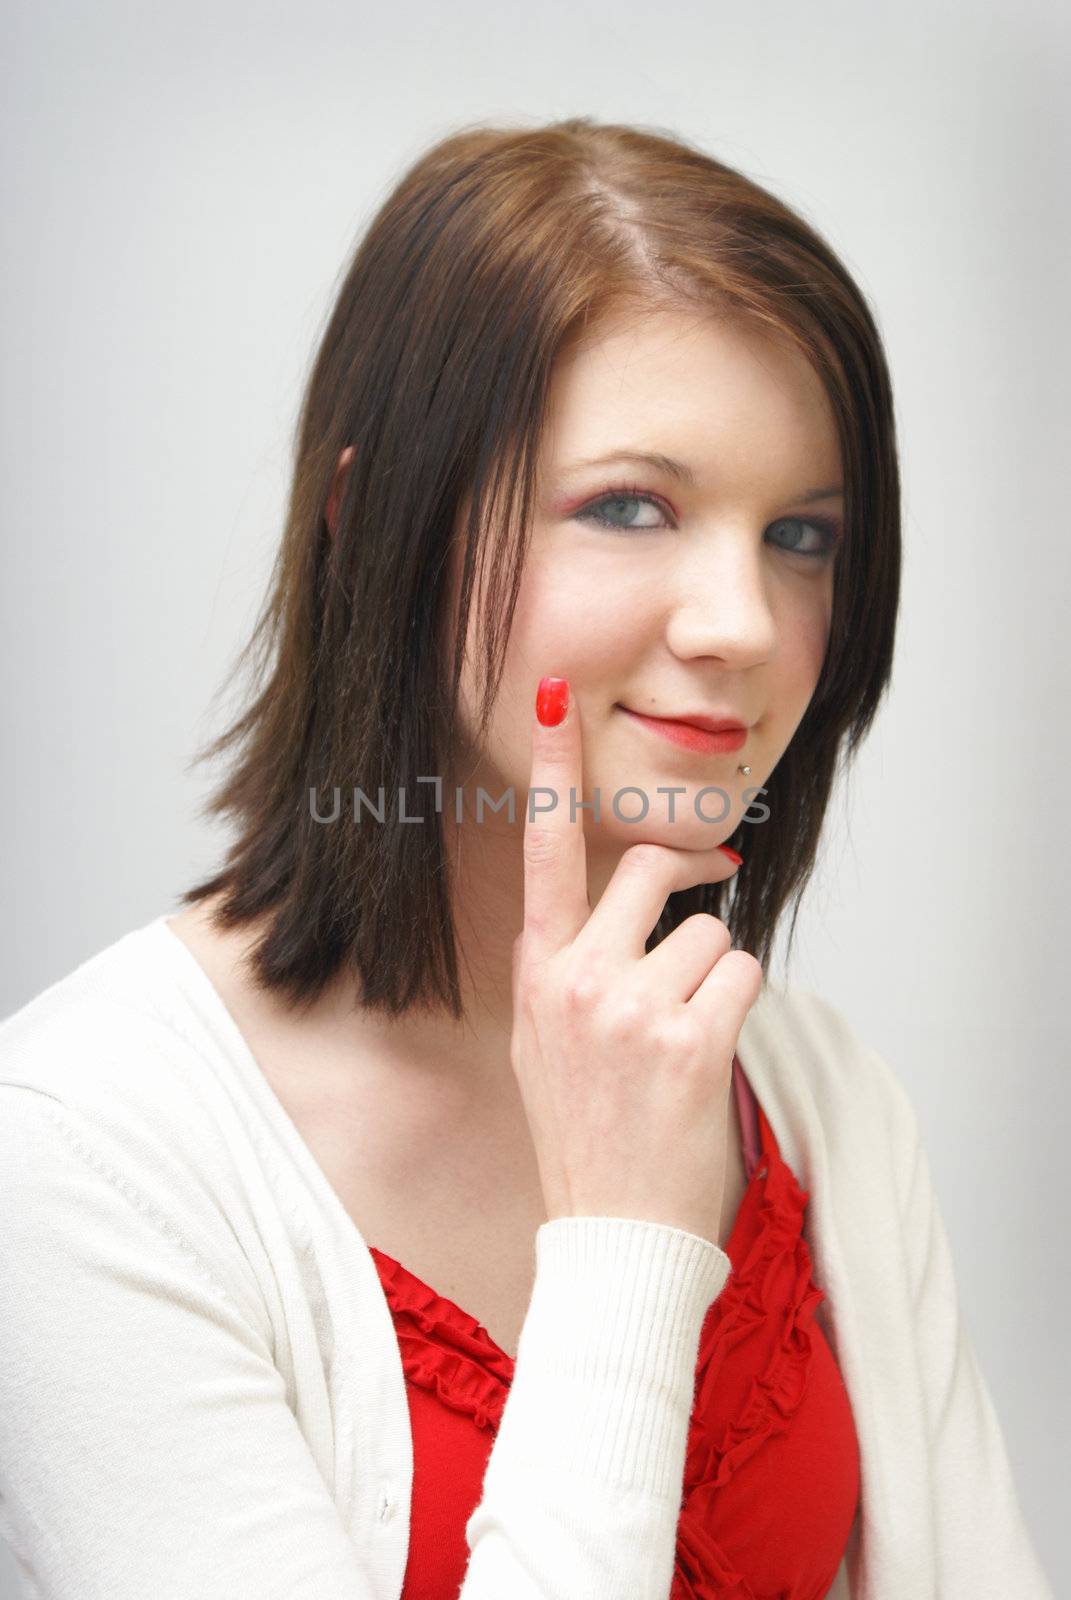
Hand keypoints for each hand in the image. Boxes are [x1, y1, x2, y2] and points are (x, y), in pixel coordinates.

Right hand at [508, 678, 763, 1245]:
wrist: (612, 1234)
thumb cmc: (585, 1134)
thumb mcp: (544, 1039)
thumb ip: (569, 963)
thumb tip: (629, 901)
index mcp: (537, 972)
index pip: (545, 851)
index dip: (556, 769)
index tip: (555, 695)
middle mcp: (575, 977)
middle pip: (652, 867)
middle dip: (689, 878)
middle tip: (710, 890)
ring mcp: (630, 1005)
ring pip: (711, 931)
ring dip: (715, 976)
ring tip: (683, 1041)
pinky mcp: (689, 1037)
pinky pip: (743, 973)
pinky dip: (739, 1008)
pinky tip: (704, 1060)